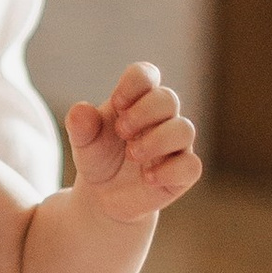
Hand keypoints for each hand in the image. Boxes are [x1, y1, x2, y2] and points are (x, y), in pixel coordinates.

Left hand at [67, 63, 200, 221]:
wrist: (103, 197)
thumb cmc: (99, 158)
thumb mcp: (83, 142)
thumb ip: (80, 125)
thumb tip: (80, 110)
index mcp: (137, 100)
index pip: (146, 75)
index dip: (134, 84)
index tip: (117, 104)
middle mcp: (162, 118)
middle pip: (168, 98)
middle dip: (144, 112)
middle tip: (121, 132)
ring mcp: (176, 145)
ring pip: (185, 130)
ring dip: (157, 140)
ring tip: (132, 154)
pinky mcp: (182, 173)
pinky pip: (191, 166)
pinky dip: (169, 171)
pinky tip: (148, 178)